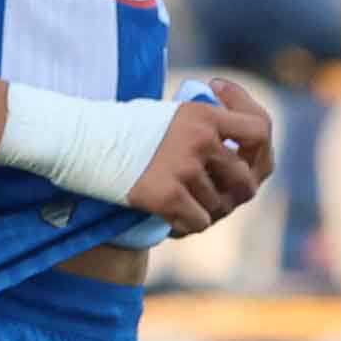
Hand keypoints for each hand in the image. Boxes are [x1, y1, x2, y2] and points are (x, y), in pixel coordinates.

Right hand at [127, 86, 273, 232]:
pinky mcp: (167, 195)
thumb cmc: (124, 130)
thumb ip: (208, 129)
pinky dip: (187, 226)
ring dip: (204, 211)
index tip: (237, 150)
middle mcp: (200, 139)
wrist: (81, 141)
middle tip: (213, 195)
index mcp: (204, 115)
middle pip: (247, 179)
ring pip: (220, 206)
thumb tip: (244, 160)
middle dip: (234, 195)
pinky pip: (200, 222)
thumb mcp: (171, 115)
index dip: (258, 146)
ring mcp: (184, 168)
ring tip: (182, 205)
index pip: (260, 129)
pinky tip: (170, 219)